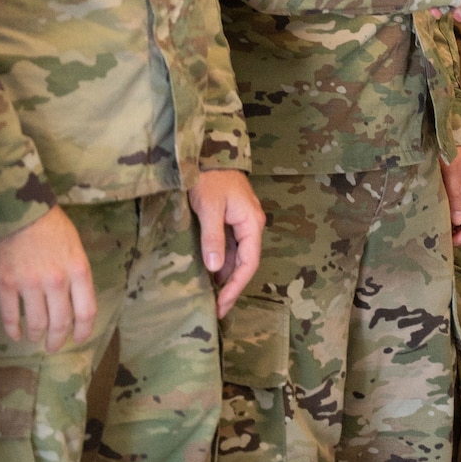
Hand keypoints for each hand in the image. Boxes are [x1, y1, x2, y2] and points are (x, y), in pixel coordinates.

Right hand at [0, 205, 96, 351]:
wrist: (15, 208)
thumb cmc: (48, 224)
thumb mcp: (74, 245)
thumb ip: (76, 273)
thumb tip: (74, 299)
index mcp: (78, 270)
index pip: (86, 311)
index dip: (83, 331)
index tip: (78, 339)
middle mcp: (56, 281)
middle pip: (60, 323)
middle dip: (57, 340)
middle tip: (53, 346)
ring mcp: (29, 285)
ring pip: (36, 323)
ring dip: (36, 336)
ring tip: (35, 338)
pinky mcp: (4, 285)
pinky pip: (10, 317)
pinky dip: (13, 330)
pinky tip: (15, 335)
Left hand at [189, 167, 265, 316]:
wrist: (209, 152)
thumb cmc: (210, 178)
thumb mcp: (209, 207)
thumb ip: (213, 237)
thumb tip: (214, 269)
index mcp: (252, 224)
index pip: (248, 264)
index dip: (235, 287)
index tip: (221, 305)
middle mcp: (251, 226)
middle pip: (245, 263)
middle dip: (231, 287)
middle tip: (215, 309)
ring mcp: (242, 223)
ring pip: (237, 257)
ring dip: (225, 277)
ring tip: (210, 296)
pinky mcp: (231, 220)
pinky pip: (229, 247)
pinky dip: (220, 263)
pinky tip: (209, 274)